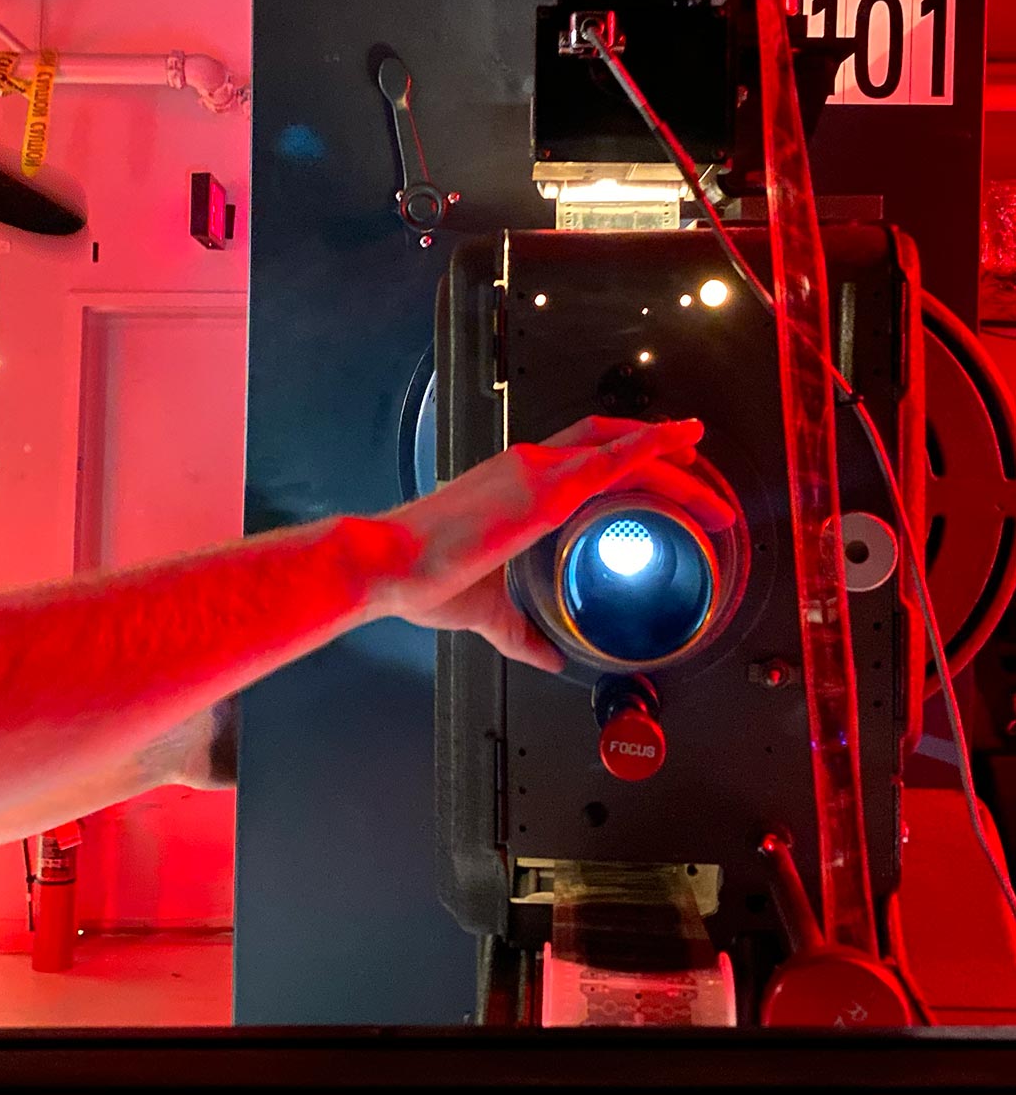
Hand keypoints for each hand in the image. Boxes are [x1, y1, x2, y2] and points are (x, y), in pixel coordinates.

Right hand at [378, 416, 734, 672]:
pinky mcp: (545, 490)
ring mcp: (538, 471)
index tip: (658, 468)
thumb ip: (522, 632)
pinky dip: (649, 448)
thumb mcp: (485, 609)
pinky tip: (676, 447)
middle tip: (699, 480)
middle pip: (610, 443)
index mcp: (515, 483)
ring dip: (672, 463)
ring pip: (621, 450)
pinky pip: (612, 460)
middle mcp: (530, 465)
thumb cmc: (423, 576)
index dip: (623, 456)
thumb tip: (549, 656)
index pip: (582, 458)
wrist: (389, 562)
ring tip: (711, 492)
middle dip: (660, 457)